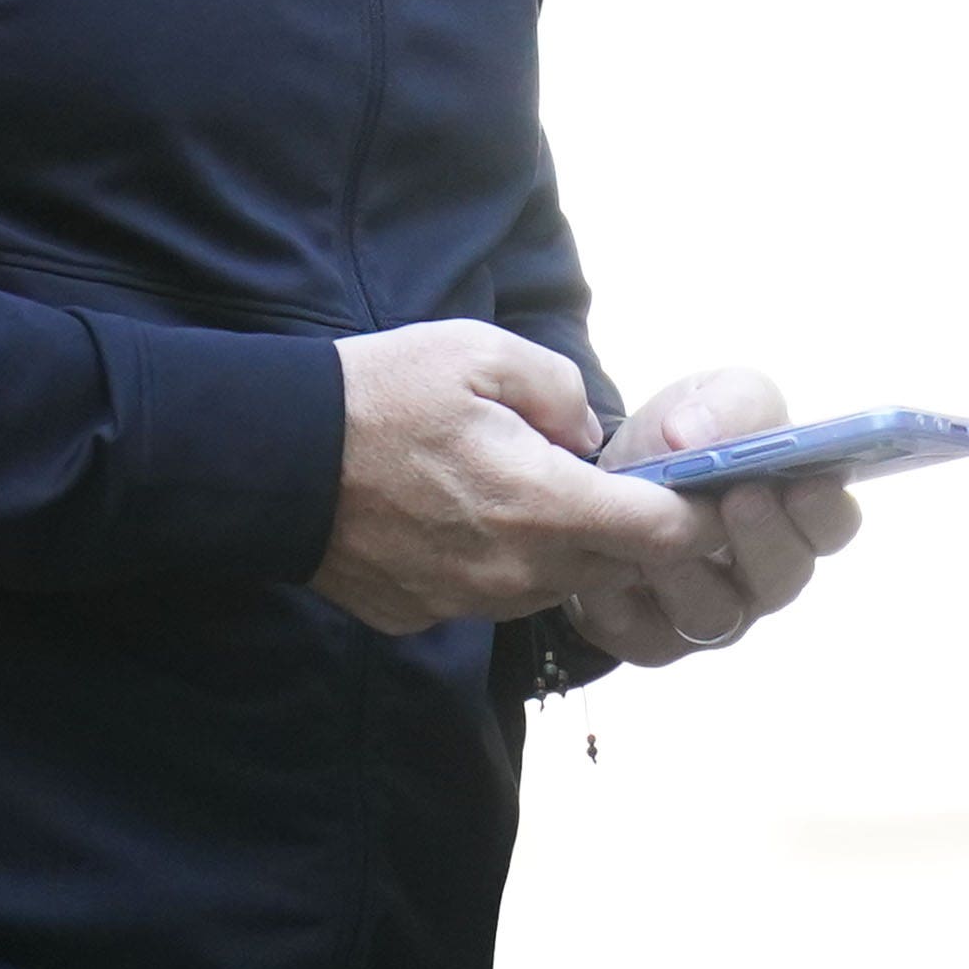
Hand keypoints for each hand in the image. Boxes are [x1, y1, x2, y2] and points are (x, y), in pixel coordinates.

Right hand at [312, 321, 701, 633]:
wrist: (270, 459)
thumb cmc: (378, 394)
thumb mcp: (480, 352)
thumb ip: (560, 390)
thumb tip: (590, 437)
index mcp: (541, 504)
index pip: (662, 535)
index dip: (693, 513)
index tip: (698, 490)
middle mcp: (515, 571)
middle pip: (614, 569)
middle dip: (626, 531)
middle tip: (605, 482)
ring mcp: (466, 603)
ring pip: (553, 587)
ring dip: (559, 549)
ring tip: (522, 491)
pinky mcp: (423, 616)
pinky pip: (488, 598)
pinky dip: (494, 565)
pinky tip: (458, 518)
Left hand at [566, 368, 862, 668]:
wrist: (597, 485)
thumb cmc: (676, 444)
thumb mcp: (705, 401)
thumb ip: (728, 403)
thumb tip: (696, 434)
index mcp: (794, 513)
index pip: (834, 524)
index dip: (825, 508)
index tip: (806, 480)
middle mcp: (763, 574)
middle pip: (785, 578)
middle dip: (764, 538)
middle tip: (740, 497)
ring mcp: (713, 613)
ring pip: (716, 614)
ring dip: (688, 566)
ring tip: (658, 524)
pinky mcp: (655, 640)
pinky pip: (651, 634)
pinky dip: (630, 595)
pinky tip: (615, 555)